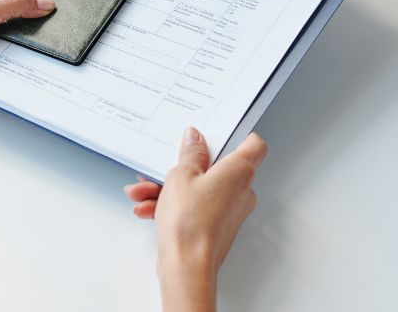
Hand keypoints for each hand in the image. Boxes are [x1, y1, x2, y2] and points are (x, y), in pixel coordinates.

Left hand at [0, 0, 54, 87]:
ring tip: (41, 42)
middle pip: (24, 11)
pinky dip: (17, 56)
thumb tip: (45, 2)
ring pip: (19, 34)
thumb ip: (17, 5)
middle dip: (36, 18)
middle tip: (56, 22)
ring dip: (26, 40)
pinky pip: (10, 53)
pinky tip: (27, 58)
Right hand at [125, 128, 267, 310]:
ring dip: (168, 189)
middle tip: (165, 165)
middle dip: (184, 167)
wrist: (186, 266)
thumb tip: (195, 139)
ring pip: (199, 190)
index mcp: (239, 172)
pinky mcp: (215, 228)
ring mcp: (228, 212)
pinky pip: (194, 208)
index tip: (218, 132)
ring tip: (144, 191)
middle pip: (216, 168)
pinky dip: (171, 206)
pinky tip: (147, 208)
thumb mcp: (181, 175)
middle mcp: (240, 192)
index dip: (238, 135)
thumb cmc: (190, 223)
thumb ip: (190, 153)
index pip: (253, 145)